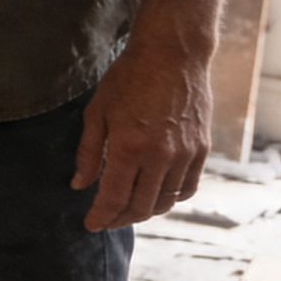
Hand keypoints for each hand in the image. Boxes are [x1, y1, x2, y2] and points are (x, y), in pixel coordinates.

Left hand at [71, 39, 212, 230]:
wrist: (172, 55)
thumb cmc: (129, 79)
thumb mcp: (97, 111)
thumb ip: (88, 152)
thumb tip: (79, 185)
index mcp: (128, 147)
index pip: (113, 198)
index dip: (101, 217)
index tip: (91, 225)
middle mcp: (159, 156)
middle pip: (141, 206)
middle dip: (121, 218)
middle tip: (108, 220)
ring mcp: (184, 154)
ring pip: (166, 201)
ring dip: (146, 211)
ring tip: (130, 210)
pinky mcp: (201, 150)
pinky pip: (187, 188)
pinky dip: (171, 198)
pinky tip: (157, 196)